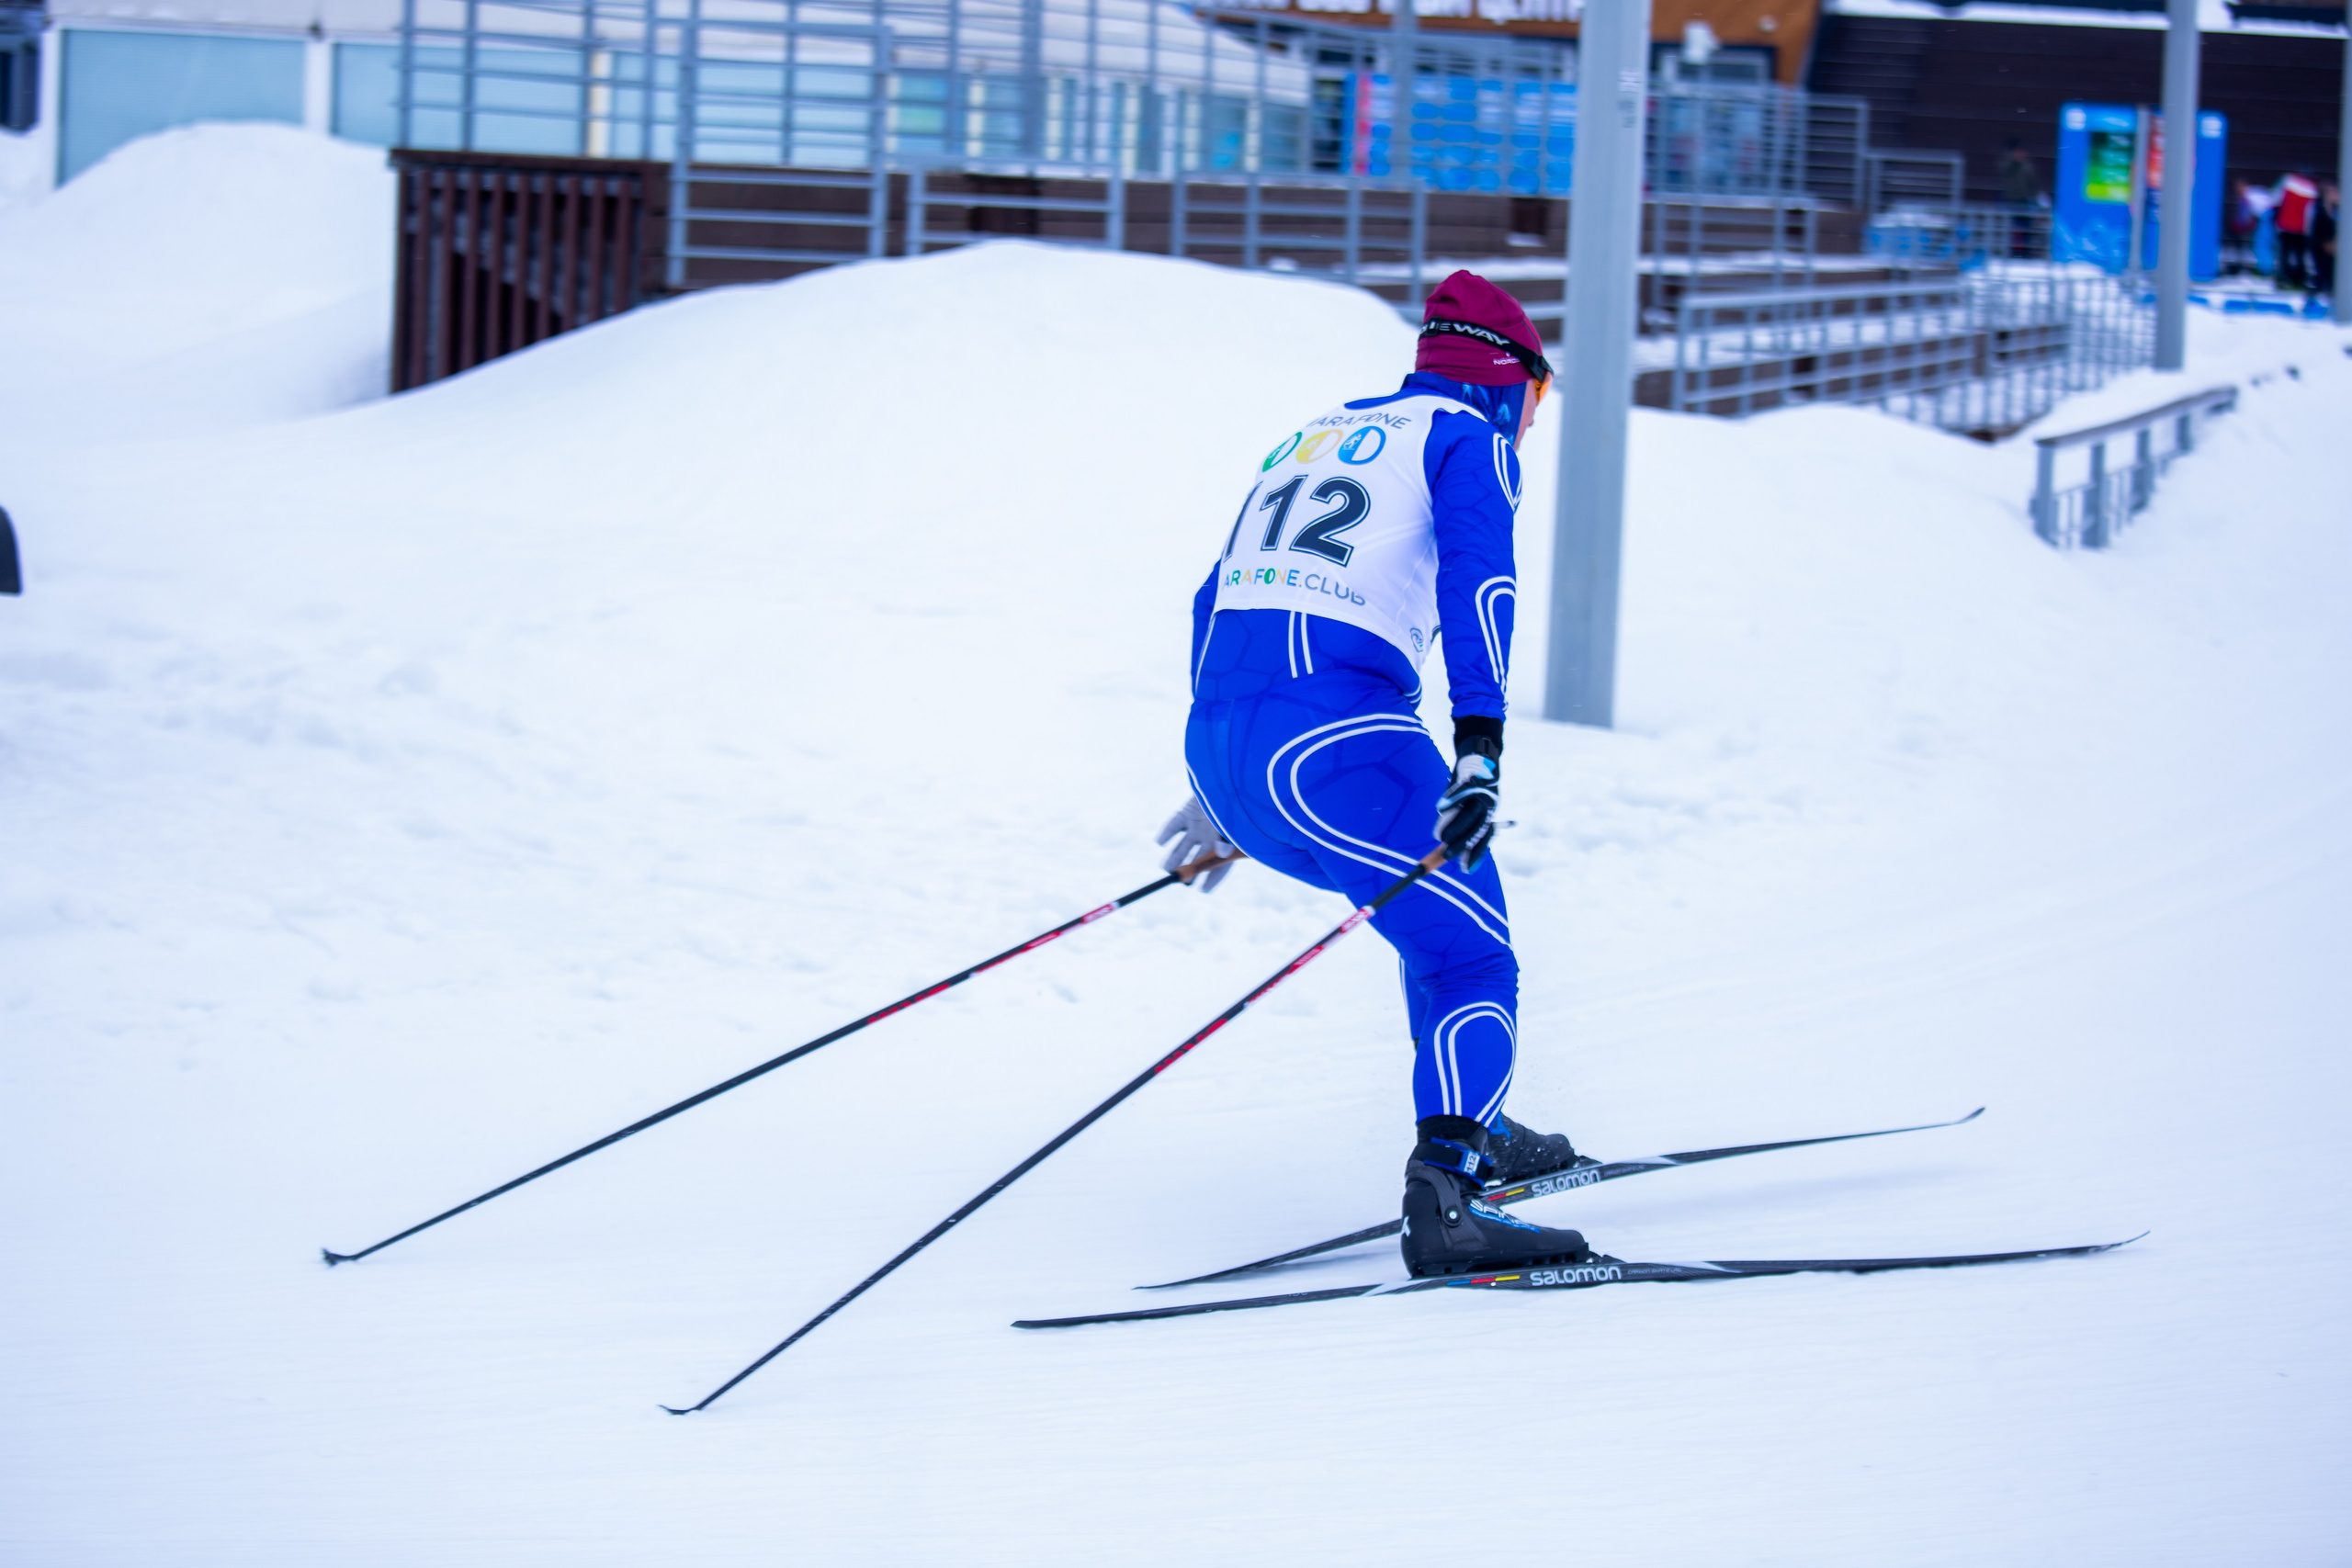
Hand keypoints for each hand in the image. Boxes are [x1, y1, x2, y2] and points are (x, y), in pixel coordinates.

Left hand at [1156, 797, 1239, 891]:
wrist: (1232, 772)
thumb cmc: (1241, 798)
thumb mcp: (1238, 819)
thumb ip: (1230, 837)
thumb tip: (1221, 854)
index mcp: (1228, 843)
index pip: (1220, 866)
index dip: (1212, 879)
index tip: (1202, 890)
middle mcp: (1212, 837)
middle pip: (1197, 860)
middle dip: (1189, 871)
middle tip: (1180, 878)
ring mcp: (1198, 825)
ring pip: (1182, 847)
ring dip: (1173, 858)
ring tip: (1166, 868)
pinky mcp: (1187, 812)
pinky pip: (1174, 826)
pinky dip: (1166, 834)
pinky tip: (1160, 842)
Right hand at [1434, 739, 1500, 870]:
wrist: (1481, 757)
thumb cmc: (1472, 787)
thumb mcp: (1471, 808)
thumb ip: (1462, 828)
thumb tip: (1446, 853)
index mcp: (1488, 815)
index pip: (1483, 839)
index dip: (1475, 855)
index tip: (1466, 870)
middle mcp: (1488, 806)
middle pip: (1475, 829)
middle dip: (1461, 843)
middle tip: (1447, 854)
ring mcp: (1481, 793)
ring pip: (1467, 813)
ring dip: (1453, 826)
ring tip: (1440, 836)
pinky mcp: (1473, 779)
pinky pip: (1461, 792)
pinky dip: (1451, 800)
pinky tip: (1441, 808)